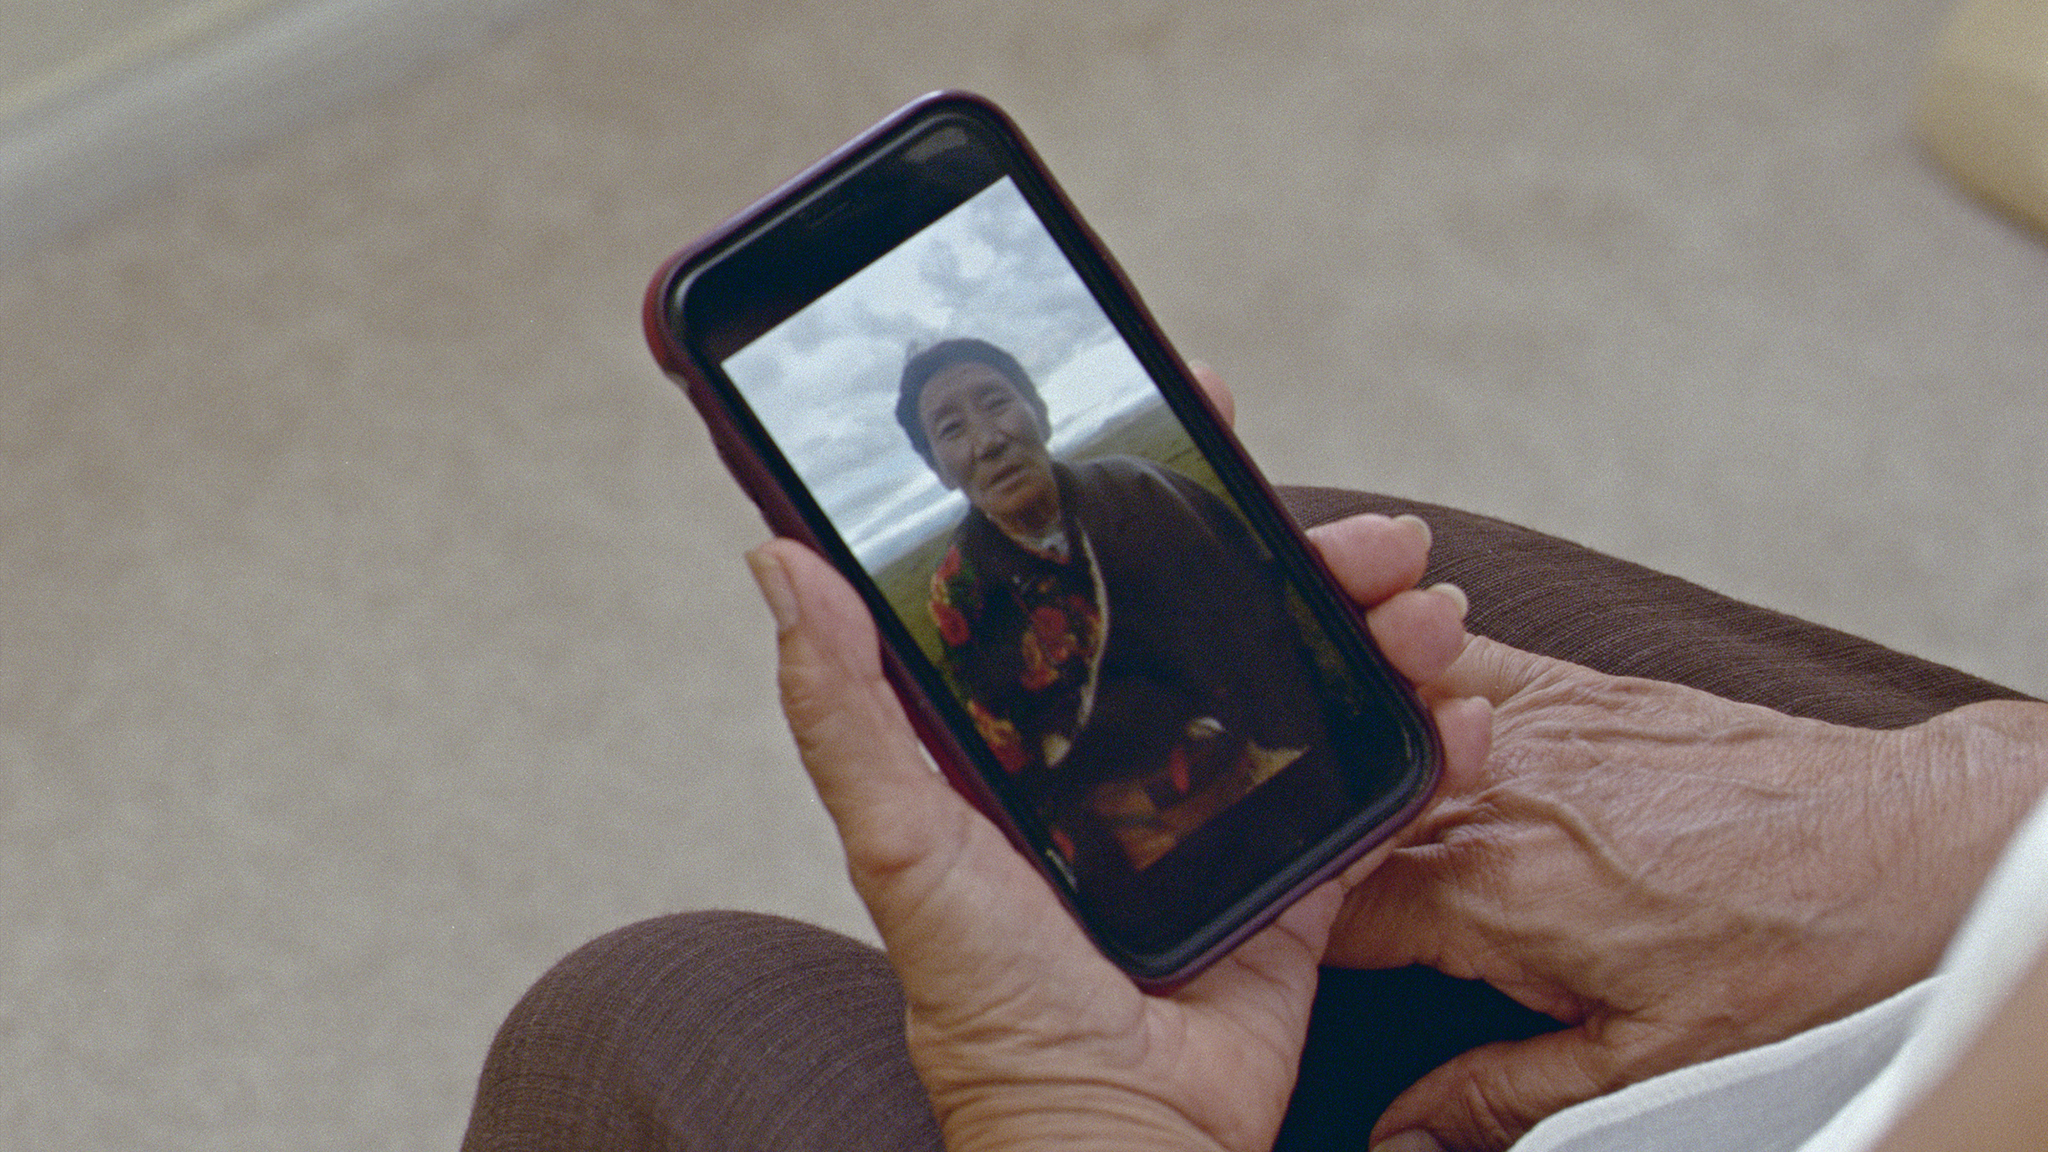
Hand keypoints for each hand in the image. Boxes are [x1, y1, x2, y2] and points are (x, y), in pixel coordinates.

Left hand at [745, 508, 1484, 1151]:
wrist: (1118, 1140)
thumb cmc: (991, 1009)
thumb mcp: (901, 843)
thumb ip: (846, 708)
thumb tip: (774, 562)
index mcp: (1042, 726)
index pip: (1099, 570)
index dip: (1151, 481)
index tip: (1196, 401)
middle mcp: (1137, 749)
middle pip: (1234, 611)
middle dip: (1308, 552)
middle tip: (1371, 531)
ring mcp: (1227, 805)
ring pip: (1319, 679)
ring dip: (1383, 630)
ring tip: (1429, 609)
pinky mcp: (1299, 875)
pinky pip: (1379, 790)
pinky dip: (1432, 745)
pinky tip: (1467, 709)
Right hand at [1334, 637, 2047, 1151]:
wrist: (1903, 846)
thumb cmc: (1792, 953)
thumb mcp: (1645, 1066)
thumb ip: (1498, 1096)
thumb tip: (1405, 1133)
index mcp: (1485, 895)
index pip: (1325, 914)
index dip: (1292, 939)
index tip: (1282, 955)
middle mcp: (1491, 795)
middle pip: (1346, 825)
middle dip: (1318, 858)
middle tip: (1311, 885)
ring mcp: (1528, 727)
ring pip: (1378, 730)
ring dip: (1349, 763)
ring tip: (1336, 789)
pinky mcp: (1573, 686)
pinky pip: (1453, 659)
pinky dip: (1409, 671)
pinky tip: (1395, 687)